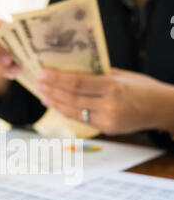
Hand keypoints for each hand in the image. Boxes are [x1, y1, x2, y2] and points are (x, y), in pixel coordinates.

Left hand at [37, 68, 173, 134]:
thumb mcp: (122, 75)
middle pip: (71, 98)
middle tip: (38, 84)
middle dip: (51, 91)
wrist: (162, 109)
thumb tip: (73, 70)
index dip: (57, 79)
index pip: (77, 83)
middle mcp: (108, 105)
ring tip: (43, 95)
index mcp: (112, 87)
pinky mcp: (107, 129)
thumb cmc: (143, 88)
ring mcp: (107, 120)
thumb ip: (98, 74)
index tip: (42, 74)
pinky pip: (82, 120)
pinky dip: (68, 112)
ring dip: (56, 104)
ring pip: (74, 112)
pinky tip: (58, 106)